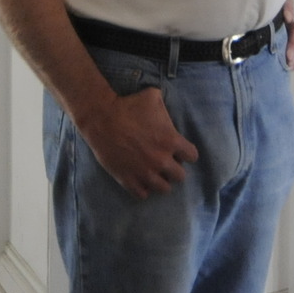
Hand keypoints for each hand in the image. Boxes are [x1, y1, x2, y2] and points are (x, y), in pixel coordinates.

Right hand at [79, 88, 198, 199]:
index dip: (186, 153)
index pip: (192, 156)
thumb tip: (168, 109)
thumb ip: (165, 108)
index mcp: (171, 141)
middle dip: (175, 168)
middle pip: (180, 176)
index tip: (179, 150)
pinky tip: (140, 179)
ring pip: (164, 189)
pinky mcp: (128, 180)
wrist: (101, 118)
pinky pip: (143, 194)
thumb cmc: (128, 106)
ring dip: (161, 180)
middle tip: (166, 161)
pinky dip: (143, 188)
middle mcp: (161, 161)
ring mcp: (145, 173)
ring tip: (155, 173)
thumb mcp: (153, 97)